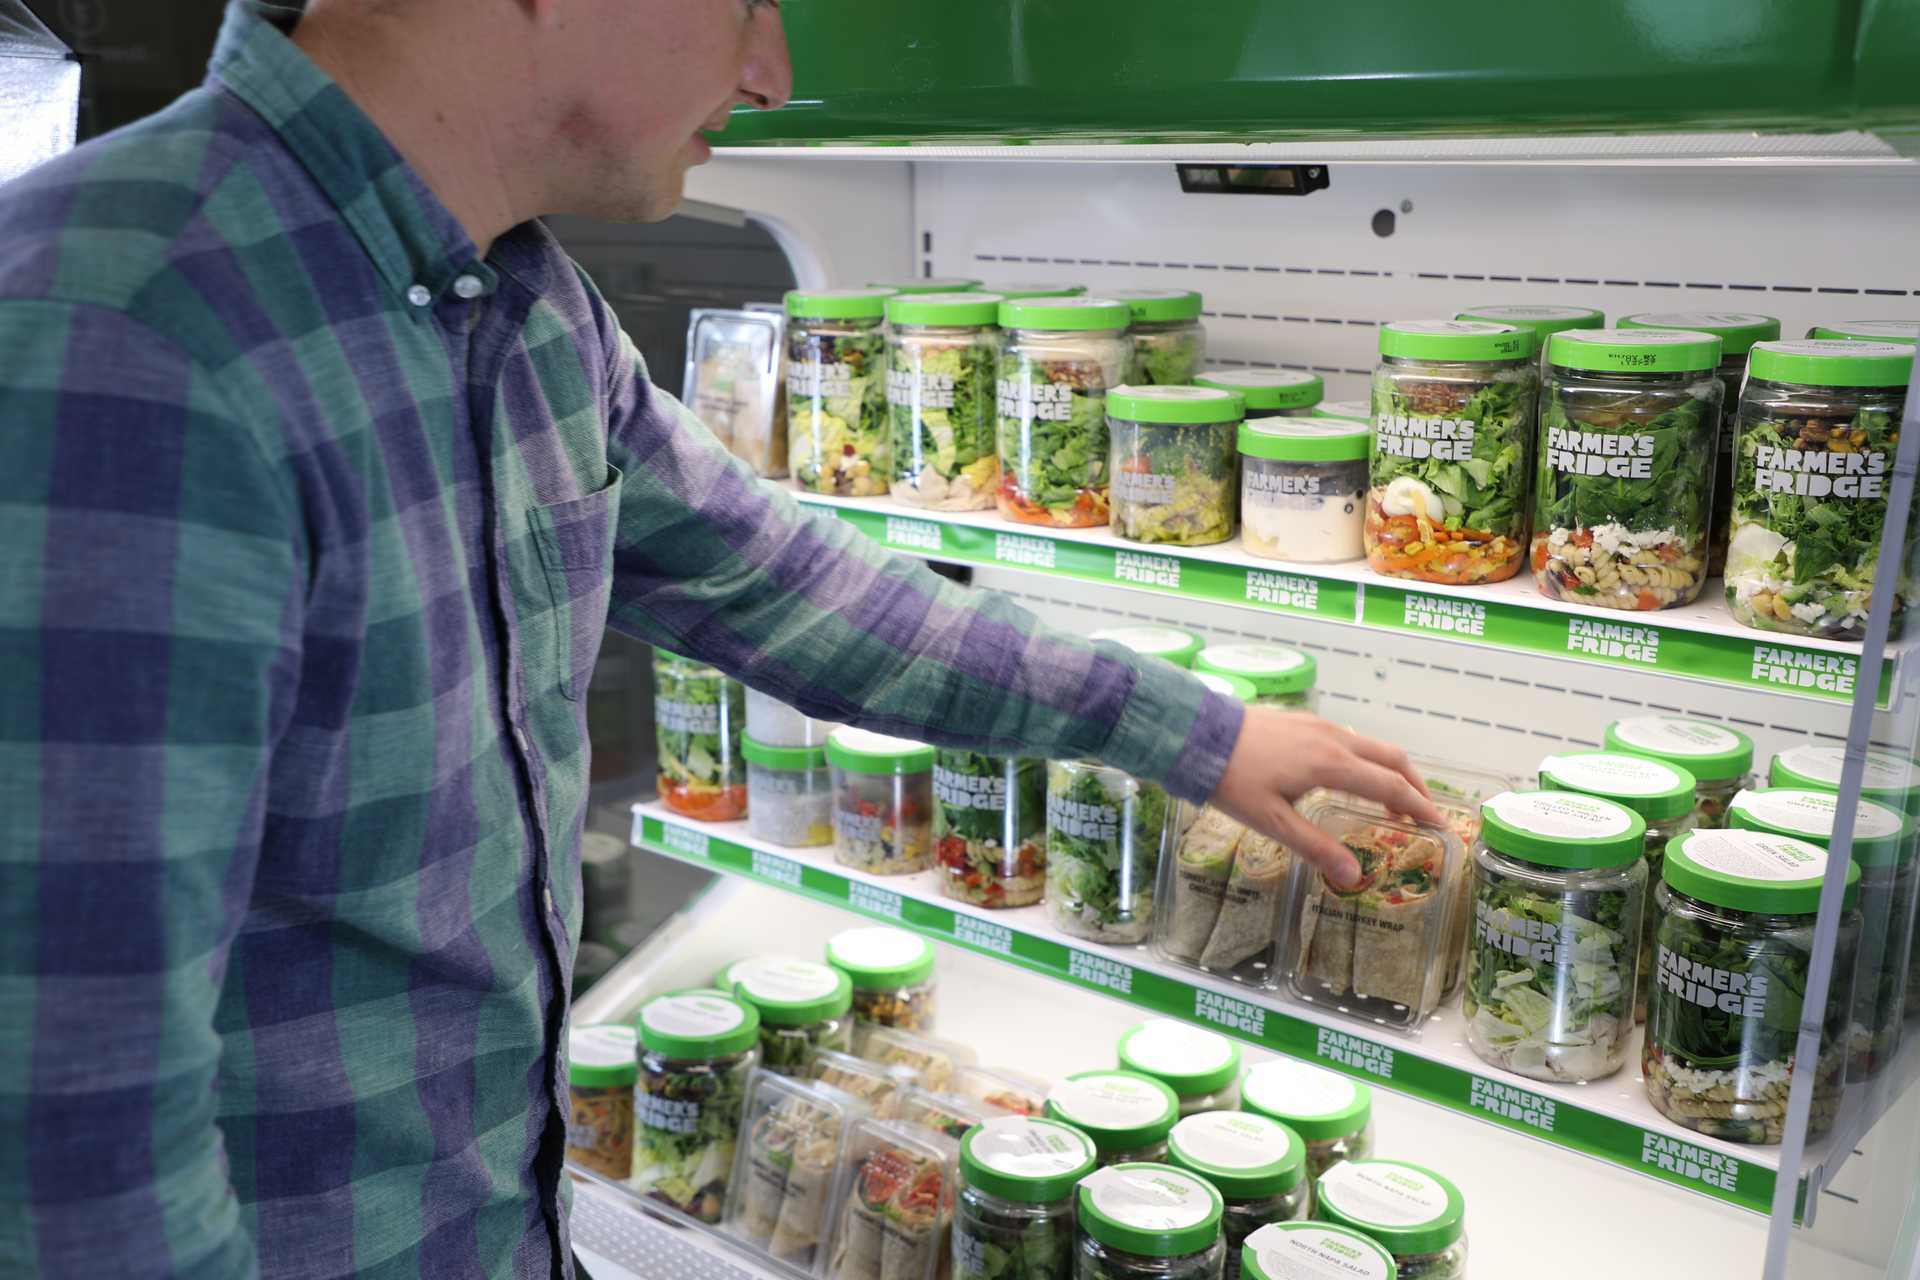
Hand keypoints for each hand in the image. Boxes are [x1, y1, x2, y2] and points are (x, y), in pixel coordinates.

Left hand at [1208, 708, 1440, 888]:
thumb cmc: (1232, 780)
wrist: (1196, 734)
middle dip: (1415, 785)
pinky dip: (1369, 758)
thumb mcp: (1272, 822)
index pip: (1392, 787)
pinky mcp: (1305, 720)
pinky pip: (1352, 738)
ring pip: (1373, 745)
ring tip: (1392, 801)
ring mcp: (1320, 725)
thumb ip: (1316, 847)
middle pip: (1393, 759)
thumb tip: (1355, 876)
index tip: (1440, 825)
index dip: (1420, 807)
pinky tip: (1355, 777)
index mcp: (1332, 765)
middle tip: (1422, 814)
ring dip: (1392, 771)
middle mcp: (1334, 740)